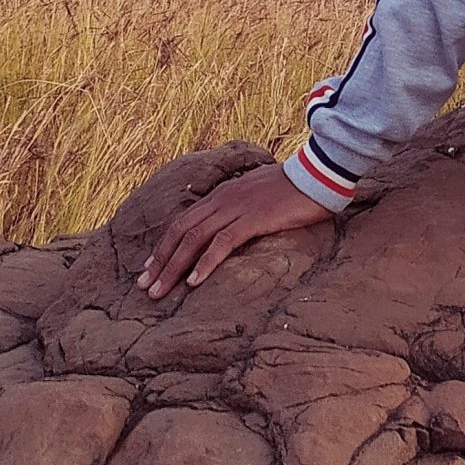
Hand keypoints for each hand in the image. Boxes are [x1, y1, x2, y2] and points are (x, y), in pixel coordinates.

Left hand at [137, 162, 332, 298]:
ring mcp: (237, 208)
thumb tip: (229, 229)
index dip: (164, 245)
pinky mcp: (253, 218)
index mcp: (223, 193)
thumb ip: (241, 208)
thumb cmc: (294, 187)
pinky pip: (222, 243)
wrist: (319, 172)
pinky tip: (193, 282)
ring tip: (159, 292)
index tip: (151, 267)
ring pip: (194, 240)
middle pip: (181, 231)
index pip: (183, 221)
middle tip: (144, 286)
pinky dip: (205, 263)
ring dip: (173, 268)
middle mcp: (223, 199)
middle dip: (160, 261)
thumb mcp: (259, 195)